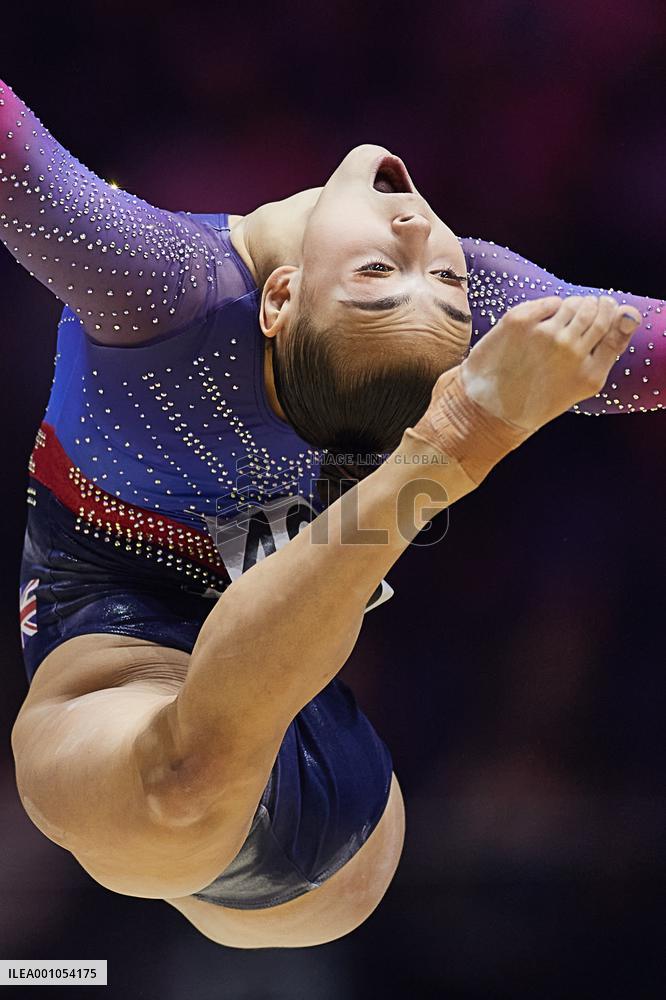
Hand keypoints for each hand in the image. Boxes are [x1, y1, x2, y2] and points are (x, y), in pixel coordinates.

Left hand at [459, 295, 641, 431]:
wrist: (488, 411)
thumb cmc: (537, 399)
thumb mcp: (580, 385)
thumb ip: (608, 350)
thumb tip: (628, 312)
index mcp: (589, 372)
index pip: (619, 325)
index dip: (615, 314)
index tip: (608, 313)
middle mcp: (570, 350)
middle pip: (598, 310)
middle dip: (595, 307)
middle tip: (581, 317)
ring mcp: (544, 334)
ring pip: (574, 303)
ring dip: (573, 308)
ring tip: (560, 324)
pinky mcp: (519, 321)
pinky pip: (549, 302)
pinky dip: (549, 308)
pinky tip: (540, 325)